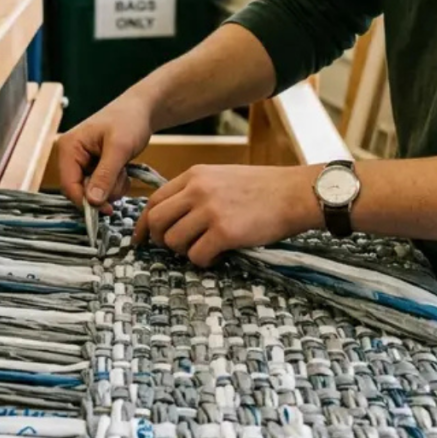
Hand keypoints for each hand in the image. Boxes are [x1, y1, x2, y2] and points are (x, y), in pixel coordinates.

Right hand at [56, 94, 153, 210]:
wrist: (142, 110)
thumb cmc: (129, 120)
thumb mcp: (119, 148)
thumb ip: (105, 175)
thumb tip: (93, 201)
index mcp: (69, 148)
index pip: (68, 185)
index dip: (85, 201)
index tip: (107, 210)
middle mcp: (71, 156)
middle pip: (80, 190)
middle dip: (103, 191)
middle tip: (122, 179)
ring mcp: (82, 162)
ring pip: (93, 192)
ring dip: (112, 187)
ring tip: (124, 169)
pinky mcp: (93, 167)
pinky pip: (101, 187)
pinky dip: (115, 184)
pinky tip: (123, 170)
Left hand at [133, 164, 322, 266]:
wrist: (296, 193)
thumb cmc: (263, 189)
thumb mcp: (222, 178)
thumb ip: (195, 192)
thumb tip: (173, 219)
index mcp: (194, 175)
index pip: (154, 201)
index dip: (143, 224)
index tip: (141, 239)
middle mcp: (197, 190)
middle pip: (156, 222)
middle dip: (160, 241)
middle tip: (175, 249)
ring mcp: (210, 210)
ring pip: (174, 241)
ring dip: (185, 252)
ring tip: (206, 249)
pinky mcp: (224, 232)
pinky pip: (197, 256)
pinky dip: (205, 261)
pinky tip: (219, 255)